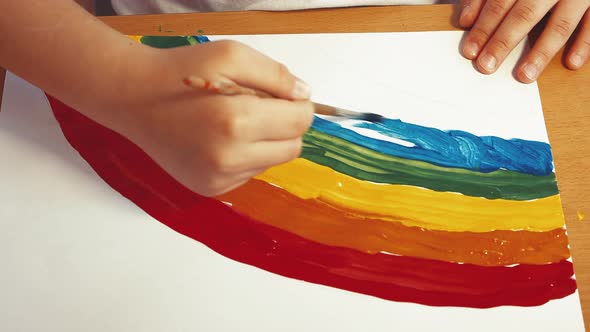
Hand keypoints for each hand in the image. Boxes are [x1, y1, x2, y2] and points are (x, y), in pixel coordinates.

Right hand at [107, 40, 313, 196]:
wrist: (134, 99)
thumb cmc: (180, 73)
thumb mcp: (231, 55)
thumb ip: (276, 75)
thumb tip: (305, 96)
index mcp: (236, 122)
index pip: (300, 122)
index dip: (299, 105)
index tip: (285, 96)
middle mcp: (229, 159)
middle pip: (292, 148)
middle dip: (285, 126)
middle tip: (258, 106)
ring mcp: (218, 179)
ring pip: (271, 162)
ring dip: (264, 142)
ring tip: (231, 121)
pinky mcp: (210, 189)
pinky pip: (249, 173)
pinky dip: (245, 156)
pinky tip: (218, 139)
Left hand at [459, 0, 589, 81]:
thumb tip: (465, 20)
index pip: (500, 1)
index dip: (484, 26)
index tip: (470, 51)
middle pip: (525, 13)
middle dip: (504, 41)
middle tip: (486, 66)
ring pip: (561, 23)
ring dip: (542, 51)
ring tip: (524, 75)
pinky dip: (585, 43)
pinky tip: (571, 63)